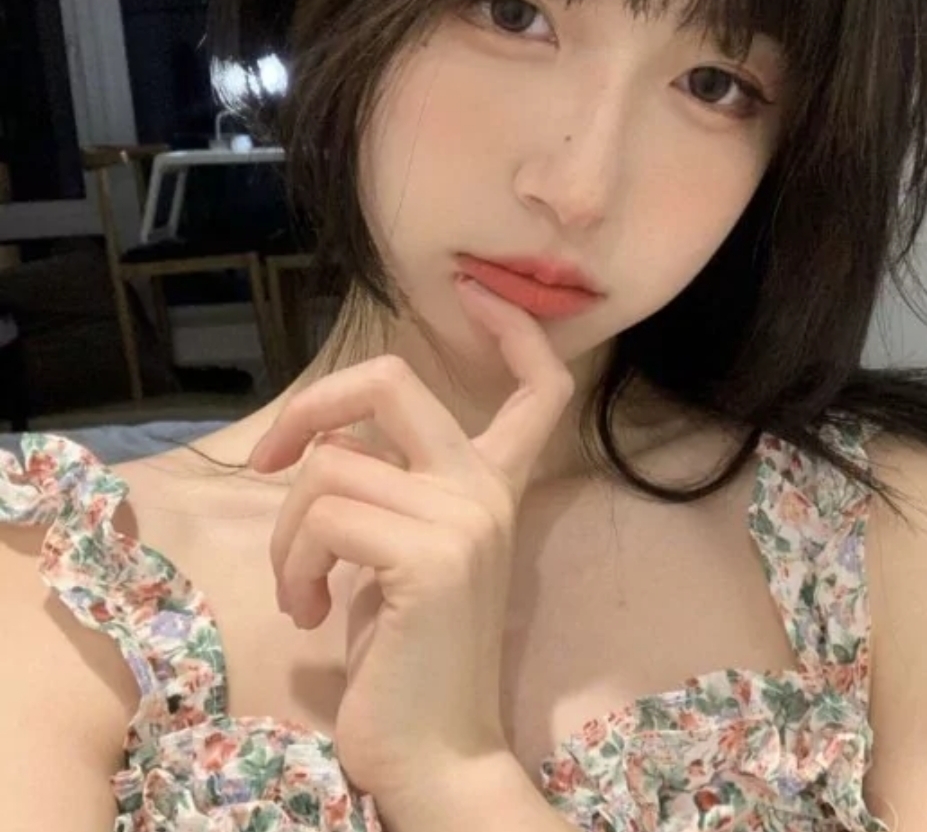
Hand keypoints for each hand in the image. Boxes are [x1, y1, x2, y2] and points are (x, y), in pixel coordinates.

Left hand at [247, 275, 575, 805]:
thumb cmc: (411, 656)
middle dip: (310, 407)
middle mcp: (486, 489)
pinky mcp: (427, 556)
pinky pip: (322, 515)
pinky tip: (308, 613)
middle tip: (270, 461)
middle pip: (390, 382)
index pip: (539, 388)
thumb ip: (392, 489)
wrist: (438, 751)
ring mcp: (463, 518)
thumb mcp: (405, 555)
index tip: (476, 291)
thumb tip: (327, 448)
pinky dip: (293, 564)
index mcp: (492, 486)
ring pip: (329, 466)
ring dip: (288, 531)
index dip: (514, 330)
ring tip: (301, 588)